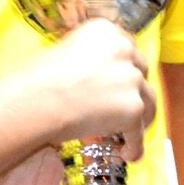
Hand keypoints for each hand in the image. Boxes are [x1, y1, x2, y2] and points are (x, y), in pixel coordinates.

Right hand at [19, 18, 155, 148]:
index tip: (119, 82)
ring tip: (129, 134)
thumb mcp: (64, 52)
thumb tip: (96, 80)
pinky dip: (134, 145)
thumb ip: (89, 59)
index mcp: (106, 30)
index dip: (125, 67)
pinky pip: (138, 131)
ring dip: (140, 117)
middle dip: (134, 90)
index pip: (127, 47)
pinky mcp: (133, 107)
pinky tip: (128, 153)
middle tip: (123, 107)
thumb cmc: (37, 80)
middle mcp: (124, 49)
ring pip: (147, 100)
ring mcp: (131, 78)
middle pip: (141, 71)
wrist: (36, 101)